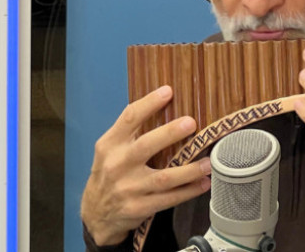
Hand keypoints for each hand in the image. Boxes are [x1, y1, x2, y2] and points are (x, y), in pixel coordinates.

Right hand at [80, 86, 211, 245]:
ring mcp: (128, 188)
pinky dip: (188, 191)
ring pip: (163, 178)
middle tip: (191, 123)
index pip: (129, 119)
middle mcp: (118, 165)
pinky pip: (168, 199)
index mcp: (110, 145)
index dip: (148, 103)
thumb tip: (164, 106)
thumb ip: (130, 132)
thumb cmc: (109, 173)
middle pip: (145, 146)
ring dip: (188, 170)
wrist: (96, 212)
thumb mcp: (110, 150)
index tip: (168, 91)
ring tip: (207, 163)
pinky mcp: (139, 208)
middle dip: (169, 133)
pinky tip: (203, 183)